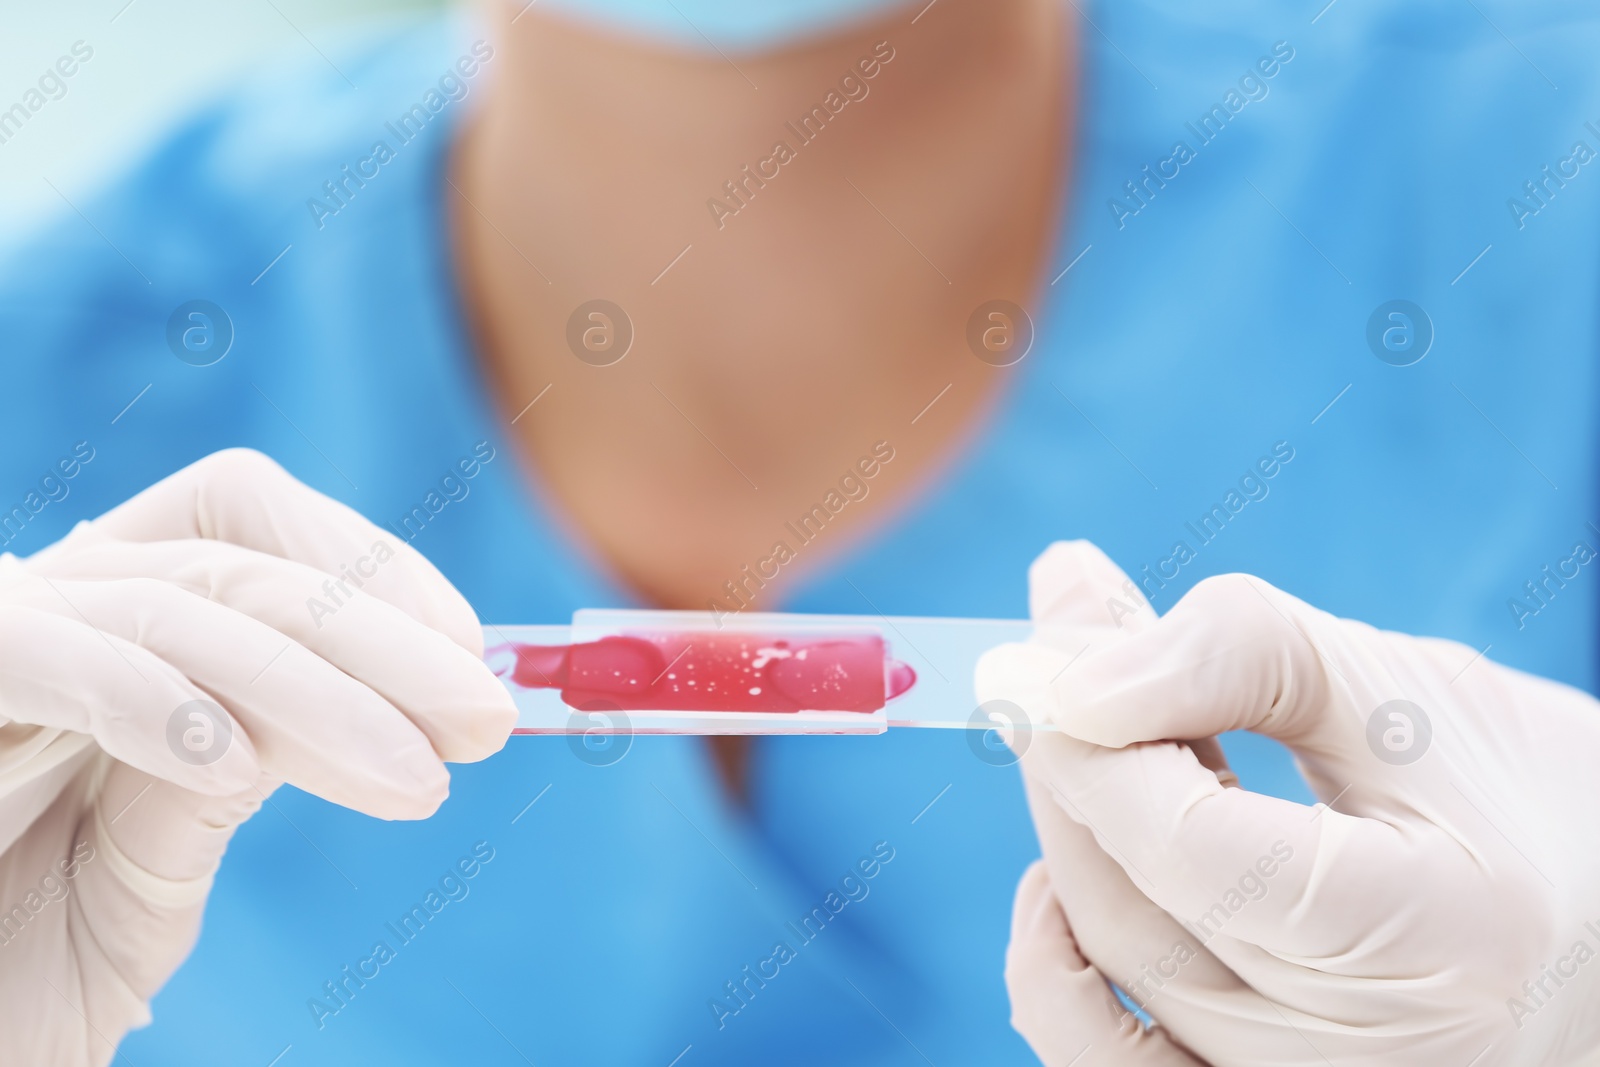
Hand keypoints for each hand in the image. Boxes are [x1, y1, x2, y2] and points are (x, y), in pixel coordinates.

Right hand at [0, 449, 515, 1066]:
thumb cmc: (5, 973)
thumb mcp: (142, 876)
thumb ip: (226, 785)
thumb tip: (385, 723)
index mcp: (108, 636)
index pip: (246, 527)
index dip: (370, 570)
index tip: (470, 653)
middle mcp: (52, 617)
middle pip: (235, 560)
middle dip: (382, 637)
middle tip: (486, 720)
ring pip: (177, 607)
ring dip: (319, 691)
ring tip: (418, 777)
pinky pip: (42, 652)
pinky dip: (149, 699)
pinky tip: (233, 764)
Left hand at [978, 541, 1599, 1065]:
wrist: (1592, 920)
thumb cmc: (1512, 791)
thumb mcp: (1401, 690)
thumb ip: (1239, 656)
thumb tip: (1066, 665)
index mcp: (1438, 933)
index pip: (1194, 848)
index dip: (1095, 746)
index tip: (1044, 653)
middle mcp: (1374, 1056)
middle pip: (1135, 913)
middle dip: (1068, 772)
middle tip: (1038, 667)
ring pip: (1109, 983)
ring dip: (1061, 846)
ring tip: (1067, 745)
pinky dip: (1057, 977)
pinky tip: (1056, 881)